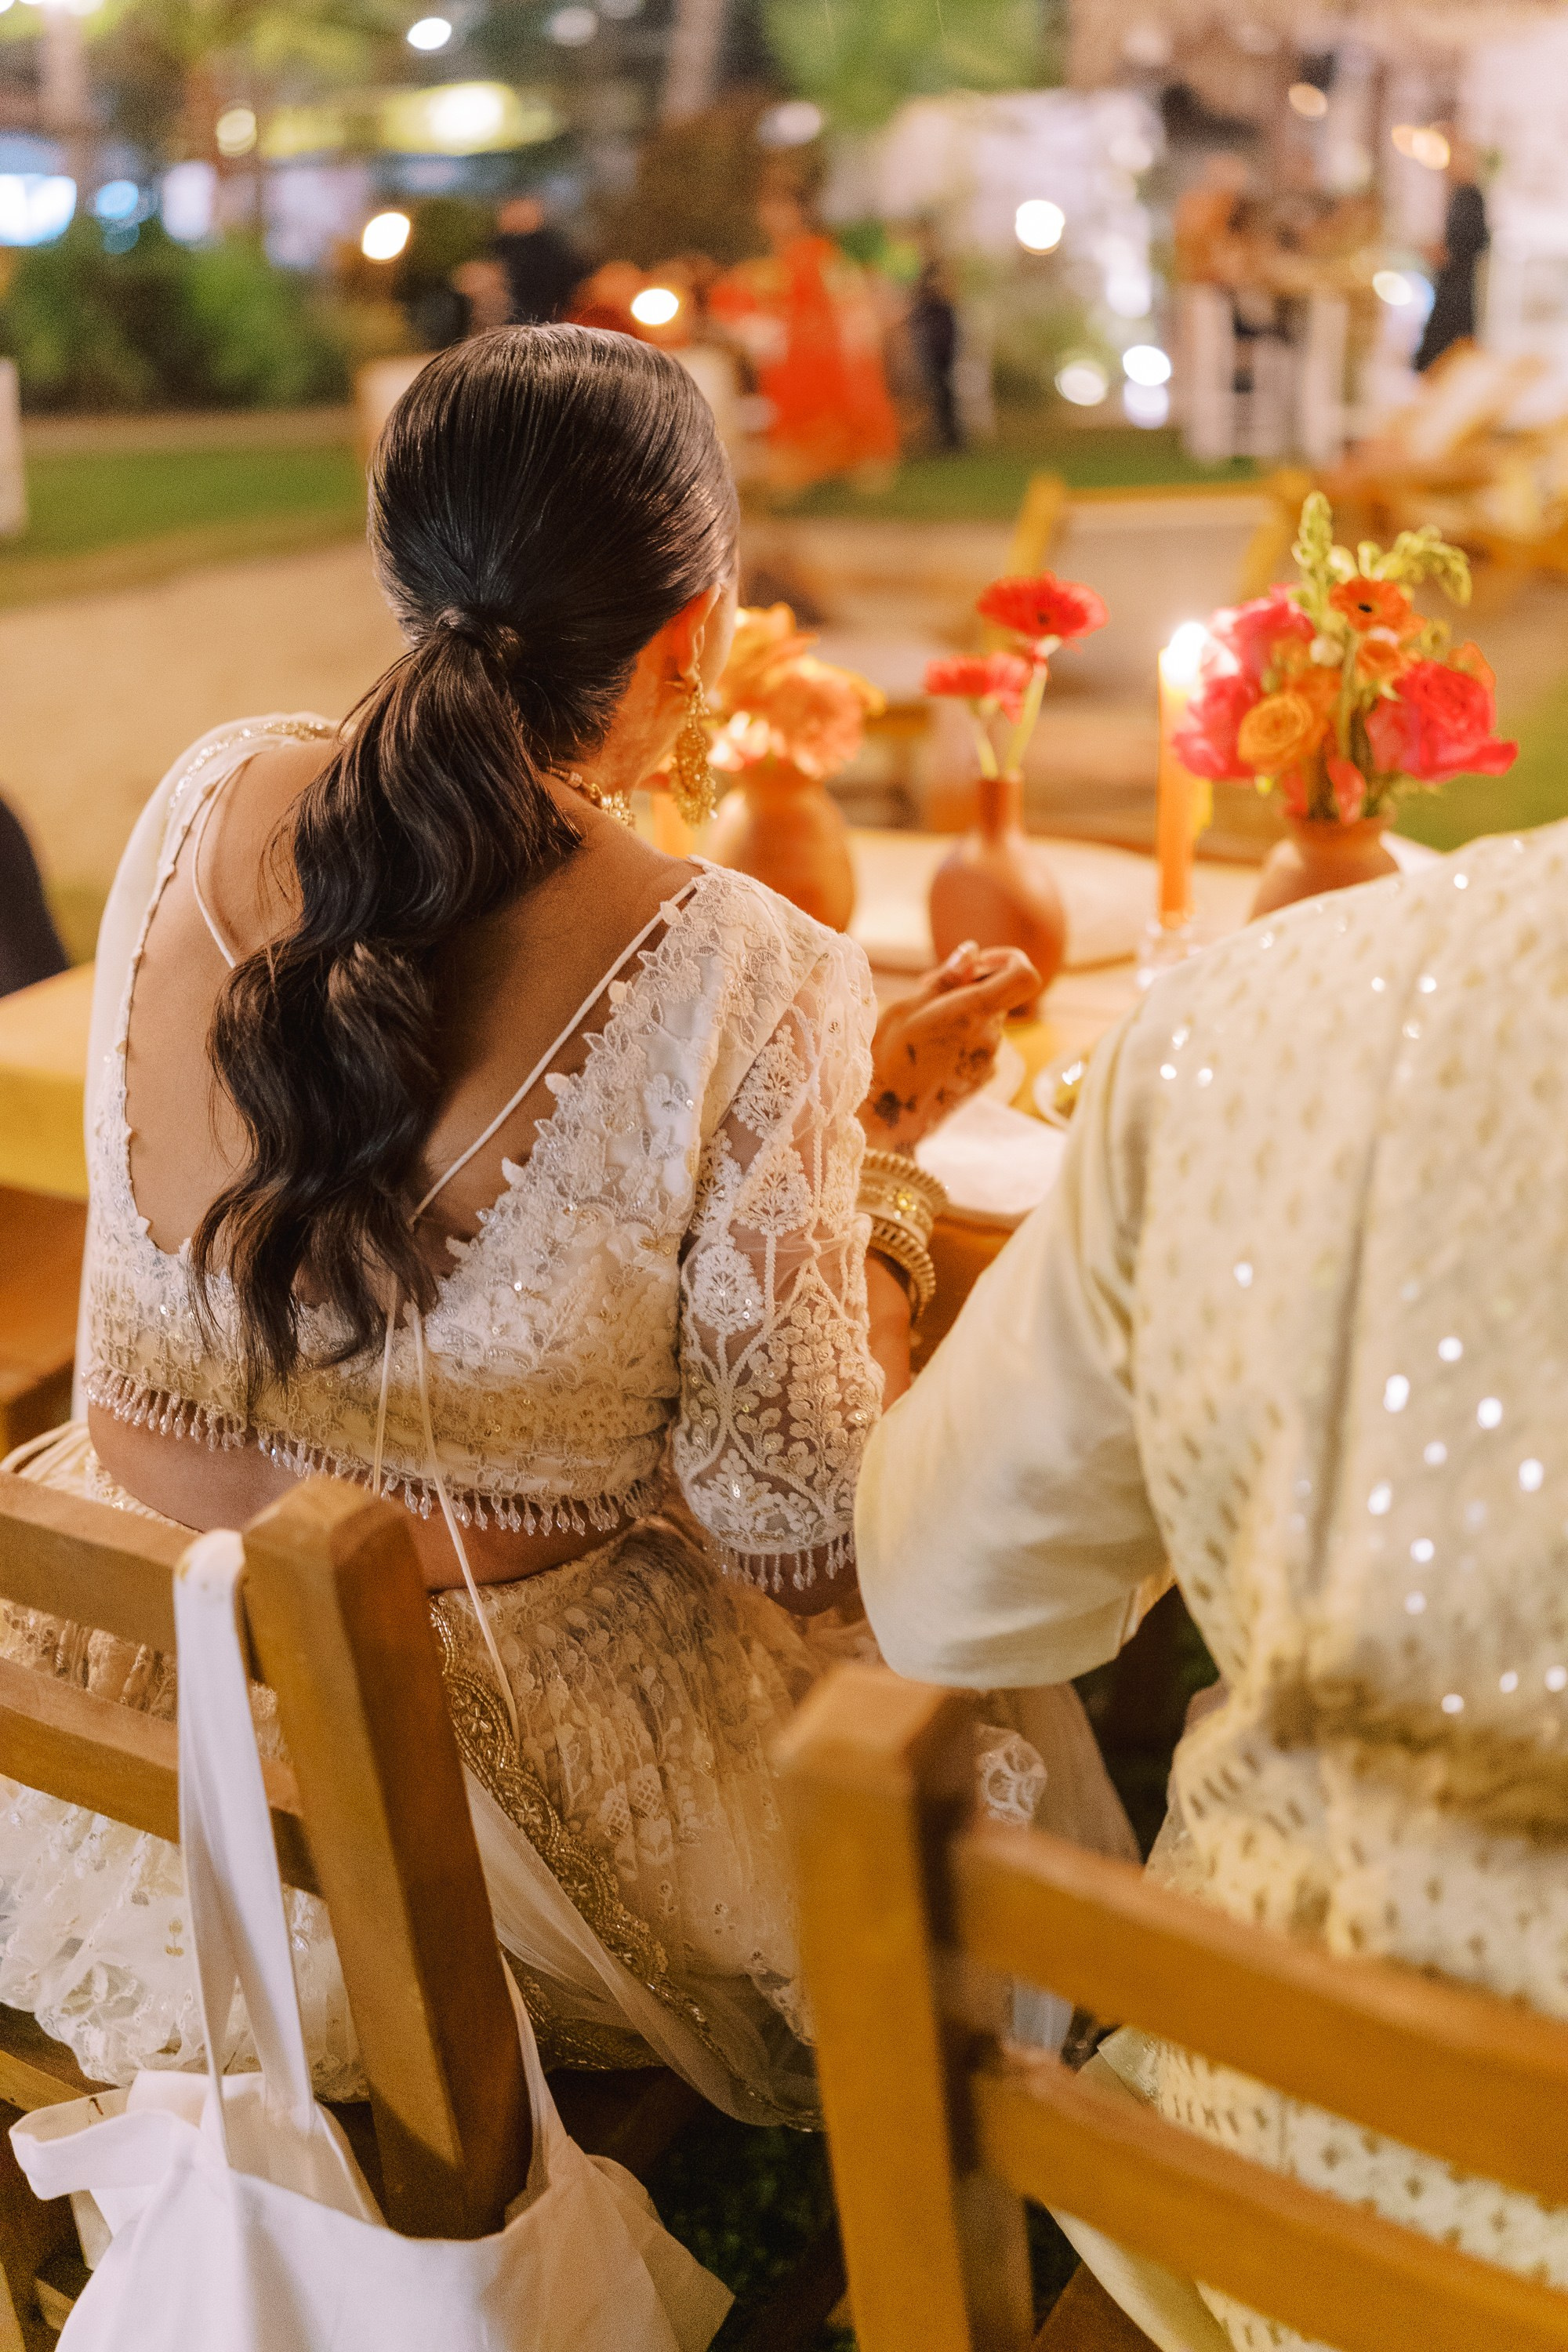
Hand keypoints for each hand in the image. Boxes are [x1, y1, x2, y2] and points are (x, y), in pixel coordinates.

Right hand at [860, 942, 1040, 1151]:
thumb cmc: (888, 1060)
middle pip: (998, 994)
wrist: (887, 1122)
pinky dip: (961, 1036)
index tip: (975, 963)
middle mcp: (991, 1037)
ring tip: (920, 1025)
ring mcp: (990, 1060)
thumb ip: (946, 979)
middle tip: (925, 990)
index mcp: (974, 1013)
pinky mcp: (982, 1078)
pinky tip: (928, 1049)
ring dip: (961, 1012)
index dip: (1007, 959)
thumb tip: (973, 951)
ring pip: (986, 1019)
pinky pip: (979, 1044)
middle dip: (968, 985)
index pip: (1025, 975)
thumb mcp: (906, 1008)